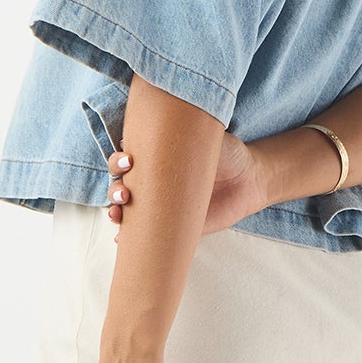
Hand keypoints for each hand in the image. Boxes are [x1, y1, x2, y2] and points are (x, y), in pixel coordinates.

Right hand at [105, 132, 267, 235]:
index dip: (117, 162)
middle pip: (118, 186)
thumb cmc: (225, 153)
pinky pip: (144, 234)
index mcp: (154, 159)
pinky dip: (128, 238)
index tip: (128, 161)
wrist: (248, 180)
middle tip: (125, 191)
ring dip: (115, 212)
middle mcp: (152, 182)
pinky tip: (121, 239)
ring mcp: (159, 205)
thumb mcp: (202, 135)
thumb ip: (181, 131)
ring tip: (119, 214)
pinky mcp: (171, 226)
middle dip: (113, 189)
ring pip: (125, 210)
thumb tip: (158, 123)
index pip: (123, 161)